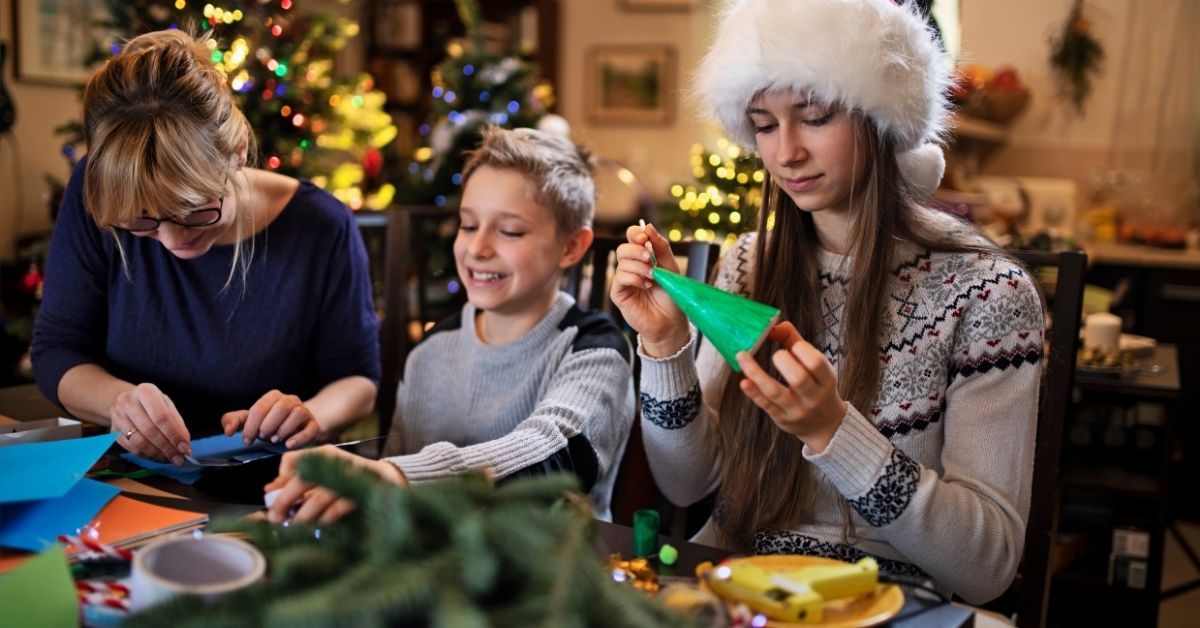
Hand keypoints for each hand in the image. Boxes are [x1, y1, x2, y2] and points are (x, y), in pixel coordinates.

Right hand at [110, 383, 190, 464]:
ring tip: (170, 458)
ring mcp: (118, 417)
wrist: (127, 401)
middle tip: (179, 458)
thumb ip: (177, 424)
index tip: (185, 448)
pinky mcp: (113, 430)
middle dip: (167, 447)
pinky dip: (147, 455)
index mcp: (145, 391)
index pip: (161, 417)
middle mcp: (128, 402)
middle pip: (150, 430)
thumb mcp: (167, 406)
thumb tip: (184, 444)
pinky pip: (131, 448)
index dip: (174, 434)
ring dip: (157, 453)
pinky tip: (158, 456)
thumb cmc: (152, 404)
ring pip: (139, 442)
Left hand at [222, 389, 321, 448]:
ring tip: (275, 440)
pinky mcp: (314, 425)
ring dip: (283, 429)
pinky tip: (288, 445)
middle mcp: (290, 400)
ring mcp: (304, 411)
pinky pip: (310, 428)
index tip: (247, 440)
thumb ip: (234, 421)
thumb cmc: (269, 424)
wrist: (294, 429)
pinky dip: (299, 438)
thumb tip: (228, 431)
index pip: (260, 408)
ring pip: (297, 414)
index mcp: (273, 396)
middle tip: (263, 437)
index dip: (251, 426)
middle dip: (268, 425)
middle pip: (281, 407)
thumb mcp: (250, 421)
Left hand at [263, 445, 406, 524]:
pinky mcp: (360, 492)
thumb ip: (297, 481)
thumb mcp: (322, 475)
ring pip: (318, 498)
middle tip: (276, 517)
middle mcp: (332, 461)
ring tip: (298, 525)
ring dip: (304, 516)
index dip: (279, 479)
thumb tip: (269, 490)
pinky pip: (337, 509)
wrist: (385, 479)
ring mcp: (347, 477)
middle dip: (284, 501)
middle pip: (301, 480)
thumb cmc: (348, 479)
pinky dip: (326, 519)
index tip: (272, 495)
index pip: (291, 461)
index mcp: (321, 455)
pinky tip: (321, 524)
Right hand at [609, 222, 689, 356]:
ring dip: (639, 267)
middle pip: (623, 248)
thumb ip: (660, 247)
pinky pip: (620, 278)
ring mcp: (623, 280)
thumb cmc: (671, 294)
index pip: (631, 237)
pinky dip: (634, 278)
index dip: (635, 233)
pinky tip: (646, 285)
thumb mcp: (670, 266)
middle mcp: (630, 267)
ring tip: (652, 276)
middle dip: (635, 250)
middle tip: (649, 258)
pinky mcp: (619, 294)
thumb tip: (648, 226)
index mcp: (642, 257)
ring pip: (622, 263)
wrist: (671, 321)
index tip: (645, 237)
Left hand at [736, 322, 847, 452]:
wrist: (826, 425)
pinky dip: (754, 393)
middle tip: (776, 355)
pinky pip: (766, 405)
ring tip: (741, 356)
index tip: (794, 346)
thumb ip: (796, 342)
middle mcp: (814, 397)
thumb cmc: (817, 385)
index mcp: (826, 380)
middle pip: (798, 378)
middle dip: (783, 361)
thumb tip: (773, 325)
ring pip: (775, 392)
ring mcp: (797, 410)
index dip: (803, 351)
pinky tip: (743, 382)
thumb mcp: (816, 365)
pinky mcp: (783, 419)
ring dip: (756, 373)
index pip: (816, 364)